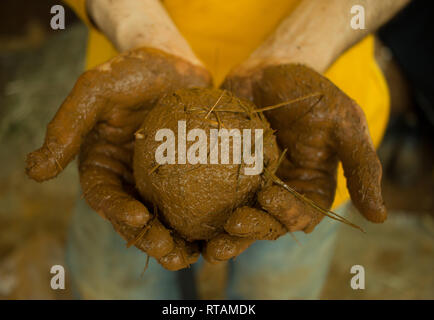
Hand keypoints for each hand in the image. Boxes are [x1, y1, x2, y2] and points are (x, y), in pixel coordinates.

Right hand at [26, 48, 210, 269]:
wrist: (173, 61)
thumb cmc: (132, 71)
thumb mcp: (96, 90)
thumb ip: (67, 126)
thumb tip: (34, 171)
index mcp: (103, 166)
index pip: (104, 196)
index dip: (116, 211)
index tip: (136, 217)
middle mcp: (130, 180)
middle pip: (136, 219)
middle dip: (150, 239)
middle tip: (170, 250)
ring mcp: (161, 181)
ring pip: (166, 220)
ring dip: (177, 242)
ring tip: (193, 255)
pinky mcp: (191, 177)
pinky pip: (197, 203)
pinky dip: (205, 222)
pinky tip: (220, 233)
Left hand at [203, 62, 386, 262]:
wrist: (271, 70)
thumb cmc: (312, 92)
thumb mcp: (345, 123)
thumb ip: (362, 166)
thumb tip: (380, 216)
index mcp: (309, 189)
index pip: (301, 215)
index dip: (287, 214)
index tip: (268, 197)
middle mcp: (280, 194)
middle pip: (266, 225)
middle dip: (248, 235)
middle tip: (226, 236)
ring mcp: (249, 186)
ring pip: (238, 218)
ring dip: (223, 235)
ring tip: (205, 245)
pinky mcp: (223, 174)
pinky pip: (211, 195)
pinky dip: (200, 208)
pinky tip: (184, 216)